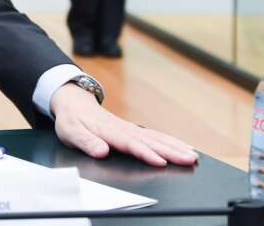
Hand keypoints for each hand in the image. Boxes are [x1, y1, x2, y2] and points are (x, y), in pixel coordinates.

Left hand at [51, 82, 198, 166]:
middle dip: (170, 151)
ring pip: (156, 138)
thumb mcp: (71, 132)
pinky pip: (154, 135)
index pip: (130, 144)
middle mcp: (122, 129)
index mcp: (108, 131)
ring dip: (175, 147)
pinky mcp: (132, 130)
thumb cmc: (71, 120)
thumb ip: (86, 142)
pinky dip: (170, 141)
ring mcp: (129, 129)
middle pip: (150, 141)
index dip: (145, 153)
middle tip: (189, 160)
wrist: (73, 102)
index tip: (160, 161)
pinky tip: (182, 147)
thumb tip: (101, 151)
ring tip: (192, 156)